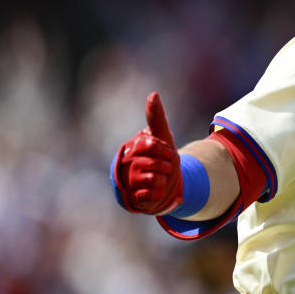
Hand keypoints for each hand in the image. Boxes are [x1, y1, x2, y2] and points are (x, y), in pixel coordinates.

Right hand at [111, 92, 182, 214]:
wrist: (166, 184)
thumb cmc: (162, 157)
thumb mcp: (163, 137)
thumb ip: (156, 117)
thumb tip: (153, 94)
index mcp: (132, 147)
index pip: (150, 145)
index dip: (165, 150)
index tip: (168, 153)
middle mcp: (126, 163)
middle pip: (155, 164)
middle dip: (167, 166)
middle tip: (165, 168)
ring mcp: (127, 181)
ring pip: (153, 179)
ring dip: (164, 180)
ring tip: (159, 179)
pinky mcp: (132, 199)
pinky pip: (151, 195)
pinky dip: (159, 193)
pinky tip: (156, 191)